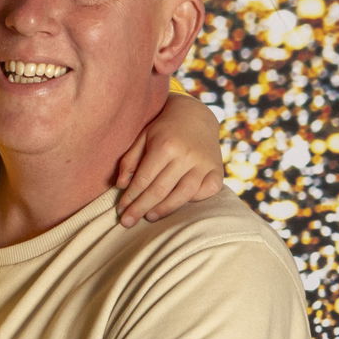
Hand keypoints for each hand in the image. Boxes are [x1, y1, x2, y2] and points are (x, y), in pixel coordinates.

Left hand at [114, 90, 222, 225]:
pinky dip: (192, 201)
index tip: (120, 210)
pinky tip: (177, 204)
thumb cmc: (163, 129)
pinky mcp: (218, 170)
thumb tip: (121, 185)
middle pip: (161, 190)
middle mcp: (187, 156)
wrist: (196, 116)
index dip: (131, 197)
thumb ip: (129, 160)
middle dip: (141, 208)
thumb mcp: (142, 137)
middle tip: (127, 222)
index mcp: (166, 146)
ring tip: (149, 217)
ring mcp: (204, 164)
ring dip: (164, 209)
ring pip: (183, 195)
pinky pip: (206, 192)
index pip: (144, 179)